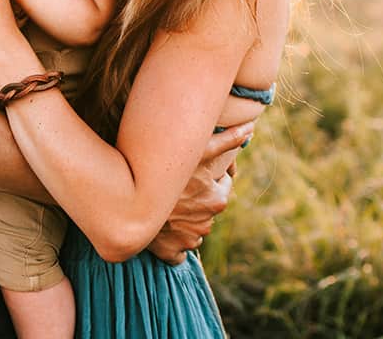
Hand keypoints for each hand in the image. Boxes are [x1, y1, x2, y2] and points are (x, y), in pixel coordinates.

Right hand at [146, 120, 253, 263]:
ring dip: (185, 220)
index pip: (221, 187)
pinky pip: (178, 251)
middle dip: (196, 200)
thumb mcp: (199, 150)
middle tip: (177, 188)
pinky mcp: (171, 252)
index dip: (208, 178)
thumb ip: (228, 140)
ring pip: (193, 229)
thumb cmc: (167, 169)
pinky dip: (173, 242)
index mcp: (217, 200)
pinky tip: (163, 229)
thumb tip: (251, 130)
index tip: (192, 173)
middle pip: (206, 208)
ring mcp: (188, 240)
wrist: (131, 198)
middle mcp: (207, 223)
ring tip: (168, 205)